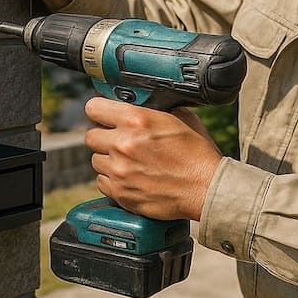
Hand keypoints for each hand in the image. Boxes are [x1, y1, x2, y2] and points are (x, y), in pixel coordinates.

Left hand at [83, 97, 223, 220]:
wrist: (207, 189)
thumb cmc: (197, 154)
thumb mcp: (182, 118)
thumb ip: (156, 109)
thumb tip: (143, 104)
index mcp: (136, 120)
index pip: (94, 108)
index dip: (100, 112)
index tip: (105, 116)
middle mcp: (123, 144)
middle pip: (91, 136)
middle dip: (104, 137)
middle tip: (119, 141)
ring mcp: (119, 170)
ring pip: (95, 160)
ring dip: (108, 160)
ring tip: (128, 162)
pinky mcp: (120, 193)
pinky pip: (102, 181)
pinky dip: (112, 180)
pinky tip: (130, 177)